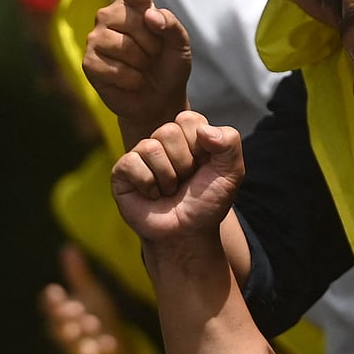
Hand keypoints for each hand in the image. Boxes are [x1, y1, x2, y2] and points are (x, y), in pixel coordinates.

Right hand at [38, 244, 138, 353]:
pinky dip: (102, 349)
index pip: (51, 306)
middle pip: (59, 326)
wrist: (110, 344)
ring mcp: (80, 346)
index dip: (52, 300)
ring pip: (75, 343)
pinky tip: (111, 343)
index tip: (54, 291)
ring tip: (91, 323)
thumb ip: (77, 274)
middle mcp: (68, 330)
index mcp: (64, 312)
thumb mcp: (88, 293)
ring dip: (82, 335)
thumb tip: (67, 247)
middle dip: (65, 317)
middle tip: (73, 308)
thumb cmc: (94, 312)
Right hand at [83, 0, 191, 138]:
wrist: (156, 100)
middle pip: (138, 23)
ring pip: (126, 47)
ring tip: (140, 69)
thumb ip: (172, 26)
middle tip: (151, 58)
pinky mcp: (88, 61)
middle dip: (153, 46)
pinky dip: (130, 79)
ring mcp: (96, 37)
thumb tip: (149, 16)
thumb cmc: (167, 68)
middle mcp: (111, 15)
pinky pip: (115, 67)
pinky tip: (129, 81)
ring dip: (141, 65)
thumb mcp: (180, 47)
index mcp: (136, 7)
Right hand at [111, 111, 244, 244]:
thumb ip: (230, 143)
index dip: (200, 147)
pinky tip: (152, 195)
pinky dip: (148, 184)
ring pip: (152, 147)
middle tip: (184, 181)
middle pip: (169, 131)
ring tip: (169, 190)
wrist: (187, 233)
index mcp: (188, 134)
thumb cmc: (206, 202)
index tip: (203, 166)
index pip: (189, 120)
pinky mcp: (122, 171)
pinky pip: (133, 163)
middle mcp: (162, 140)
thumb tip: (204, 130)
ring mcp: (141, 154)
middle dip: (184, 164)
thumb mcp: (231, 172)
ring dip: (167, 178)